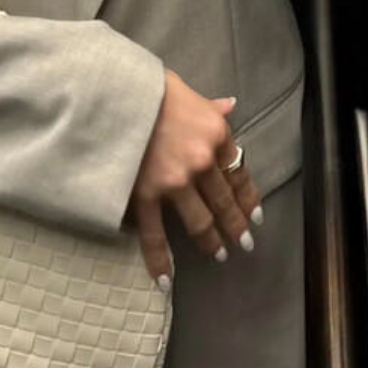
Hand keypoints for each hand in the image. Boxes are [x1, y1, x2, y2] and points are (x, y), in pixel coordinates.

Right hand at [128, 68, 262, 289]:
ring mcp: (175, 182)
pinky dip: (161, 260)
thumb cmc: (148, 86)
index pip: (239, 172)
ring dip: (212, 242)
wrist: (112, 91)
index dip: (248, 197)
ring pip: (200, 222)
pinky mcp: (145, 196)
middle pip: (225, 201)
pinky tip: (167, 281)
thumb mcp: (186, 90)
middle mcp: (202, 162)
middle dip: (237, 226)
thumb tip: (230, 105)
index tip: (255, 215)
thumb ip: (209, 106)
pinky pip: (155, 235)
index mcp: (216, 134)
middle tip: (244, 243)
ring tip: (220, 256)